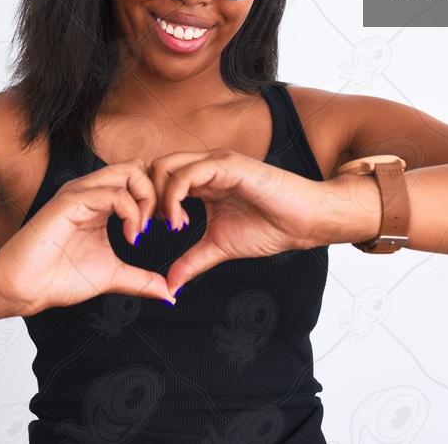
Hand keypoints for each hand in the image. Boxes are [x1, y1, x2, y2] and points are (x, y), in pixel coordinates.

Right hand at [0, 160, 172, 314]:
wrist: (24, 288)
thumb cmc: (59, 279)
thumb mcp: (112, 276)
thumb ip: (141, 279)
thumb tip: (169, 292)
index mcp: (100, 203)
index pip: (140, 179)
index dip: (162, 199)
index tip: (175, 226)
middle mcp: (90, 192)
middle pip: (139, 167)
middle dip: (159, 193)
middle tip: (167, 224)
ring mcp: (80, 193)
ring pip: (129, 171)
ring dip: (147, 199)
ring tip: (146, 230)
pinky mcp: (70, 201)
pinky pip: (112, 193)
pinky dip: (131, 212)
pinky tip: (133, 236)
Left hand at [149, 150, 335, 292]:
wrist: (303, 223)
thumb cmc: (269, 228)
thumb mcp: (219, 247)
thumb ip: (192, 261)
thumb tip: (171, 285)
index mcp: (202, 181)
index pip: (158, 179)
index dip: (145, 204)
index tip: (145, 233)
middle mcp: (205, 166)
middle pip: (154, 168)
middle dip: (143, 198)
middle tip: (147, 229)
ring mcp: (215, 163)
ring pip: (166, 166)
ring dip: (157, 198)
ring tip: (167, 227)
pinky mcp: (227, 165)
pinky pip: (188, 173)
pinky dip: (174, 197)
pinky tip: (180, 222)